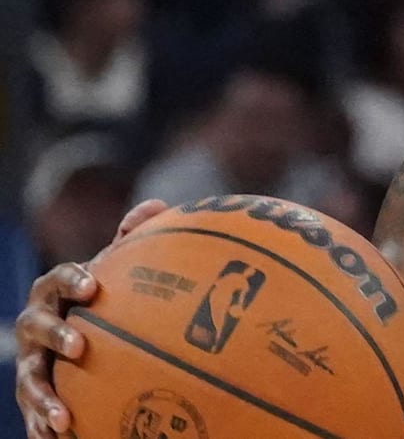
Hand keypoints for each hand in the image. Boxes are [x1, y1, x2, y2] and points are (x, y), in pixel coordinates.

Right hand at [15, 199, 167, 437]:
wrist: (85, 336)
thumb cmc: (106, 298)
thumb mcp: (118, 270)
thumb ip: (133, 239)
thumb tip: (155, 206)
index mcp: (58, 291)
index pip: (58, 279)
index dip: (71, 279)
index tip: (92, 287)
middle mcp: (38, 324)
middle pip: (35, 325)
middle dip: (54, 334)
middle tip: (80, 346)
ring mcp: (33, 360)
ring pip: (29, 378)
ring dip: (42, 397)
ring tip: (62, 417)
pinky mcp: (34, 392)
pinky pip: (33, 412)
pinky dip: (41, 426)